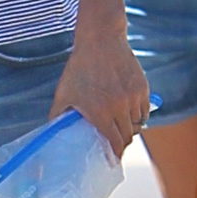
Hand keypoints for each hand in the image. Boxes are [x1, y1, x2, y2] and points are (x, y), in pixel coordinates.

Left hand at [48, 32, 149, 157]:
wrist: (100, 40)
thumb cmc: (79, 66)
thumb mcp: (64, 90)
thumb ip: (58, 113)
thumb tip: (51, 130)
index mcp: (100, 112)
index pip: (115, 143)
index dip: (116, 153)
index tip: (114, 157)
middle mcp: (119, 108)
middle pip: (128, 135)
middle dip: (122, 141)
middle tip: (117, 141)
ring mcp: (132, 98)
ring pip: (138, 124)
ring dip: (131, 127)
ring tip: (121, 124)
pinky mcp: (142, 88)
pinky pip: (144, 110)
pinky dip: (139, 114)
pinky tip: (129, 111)